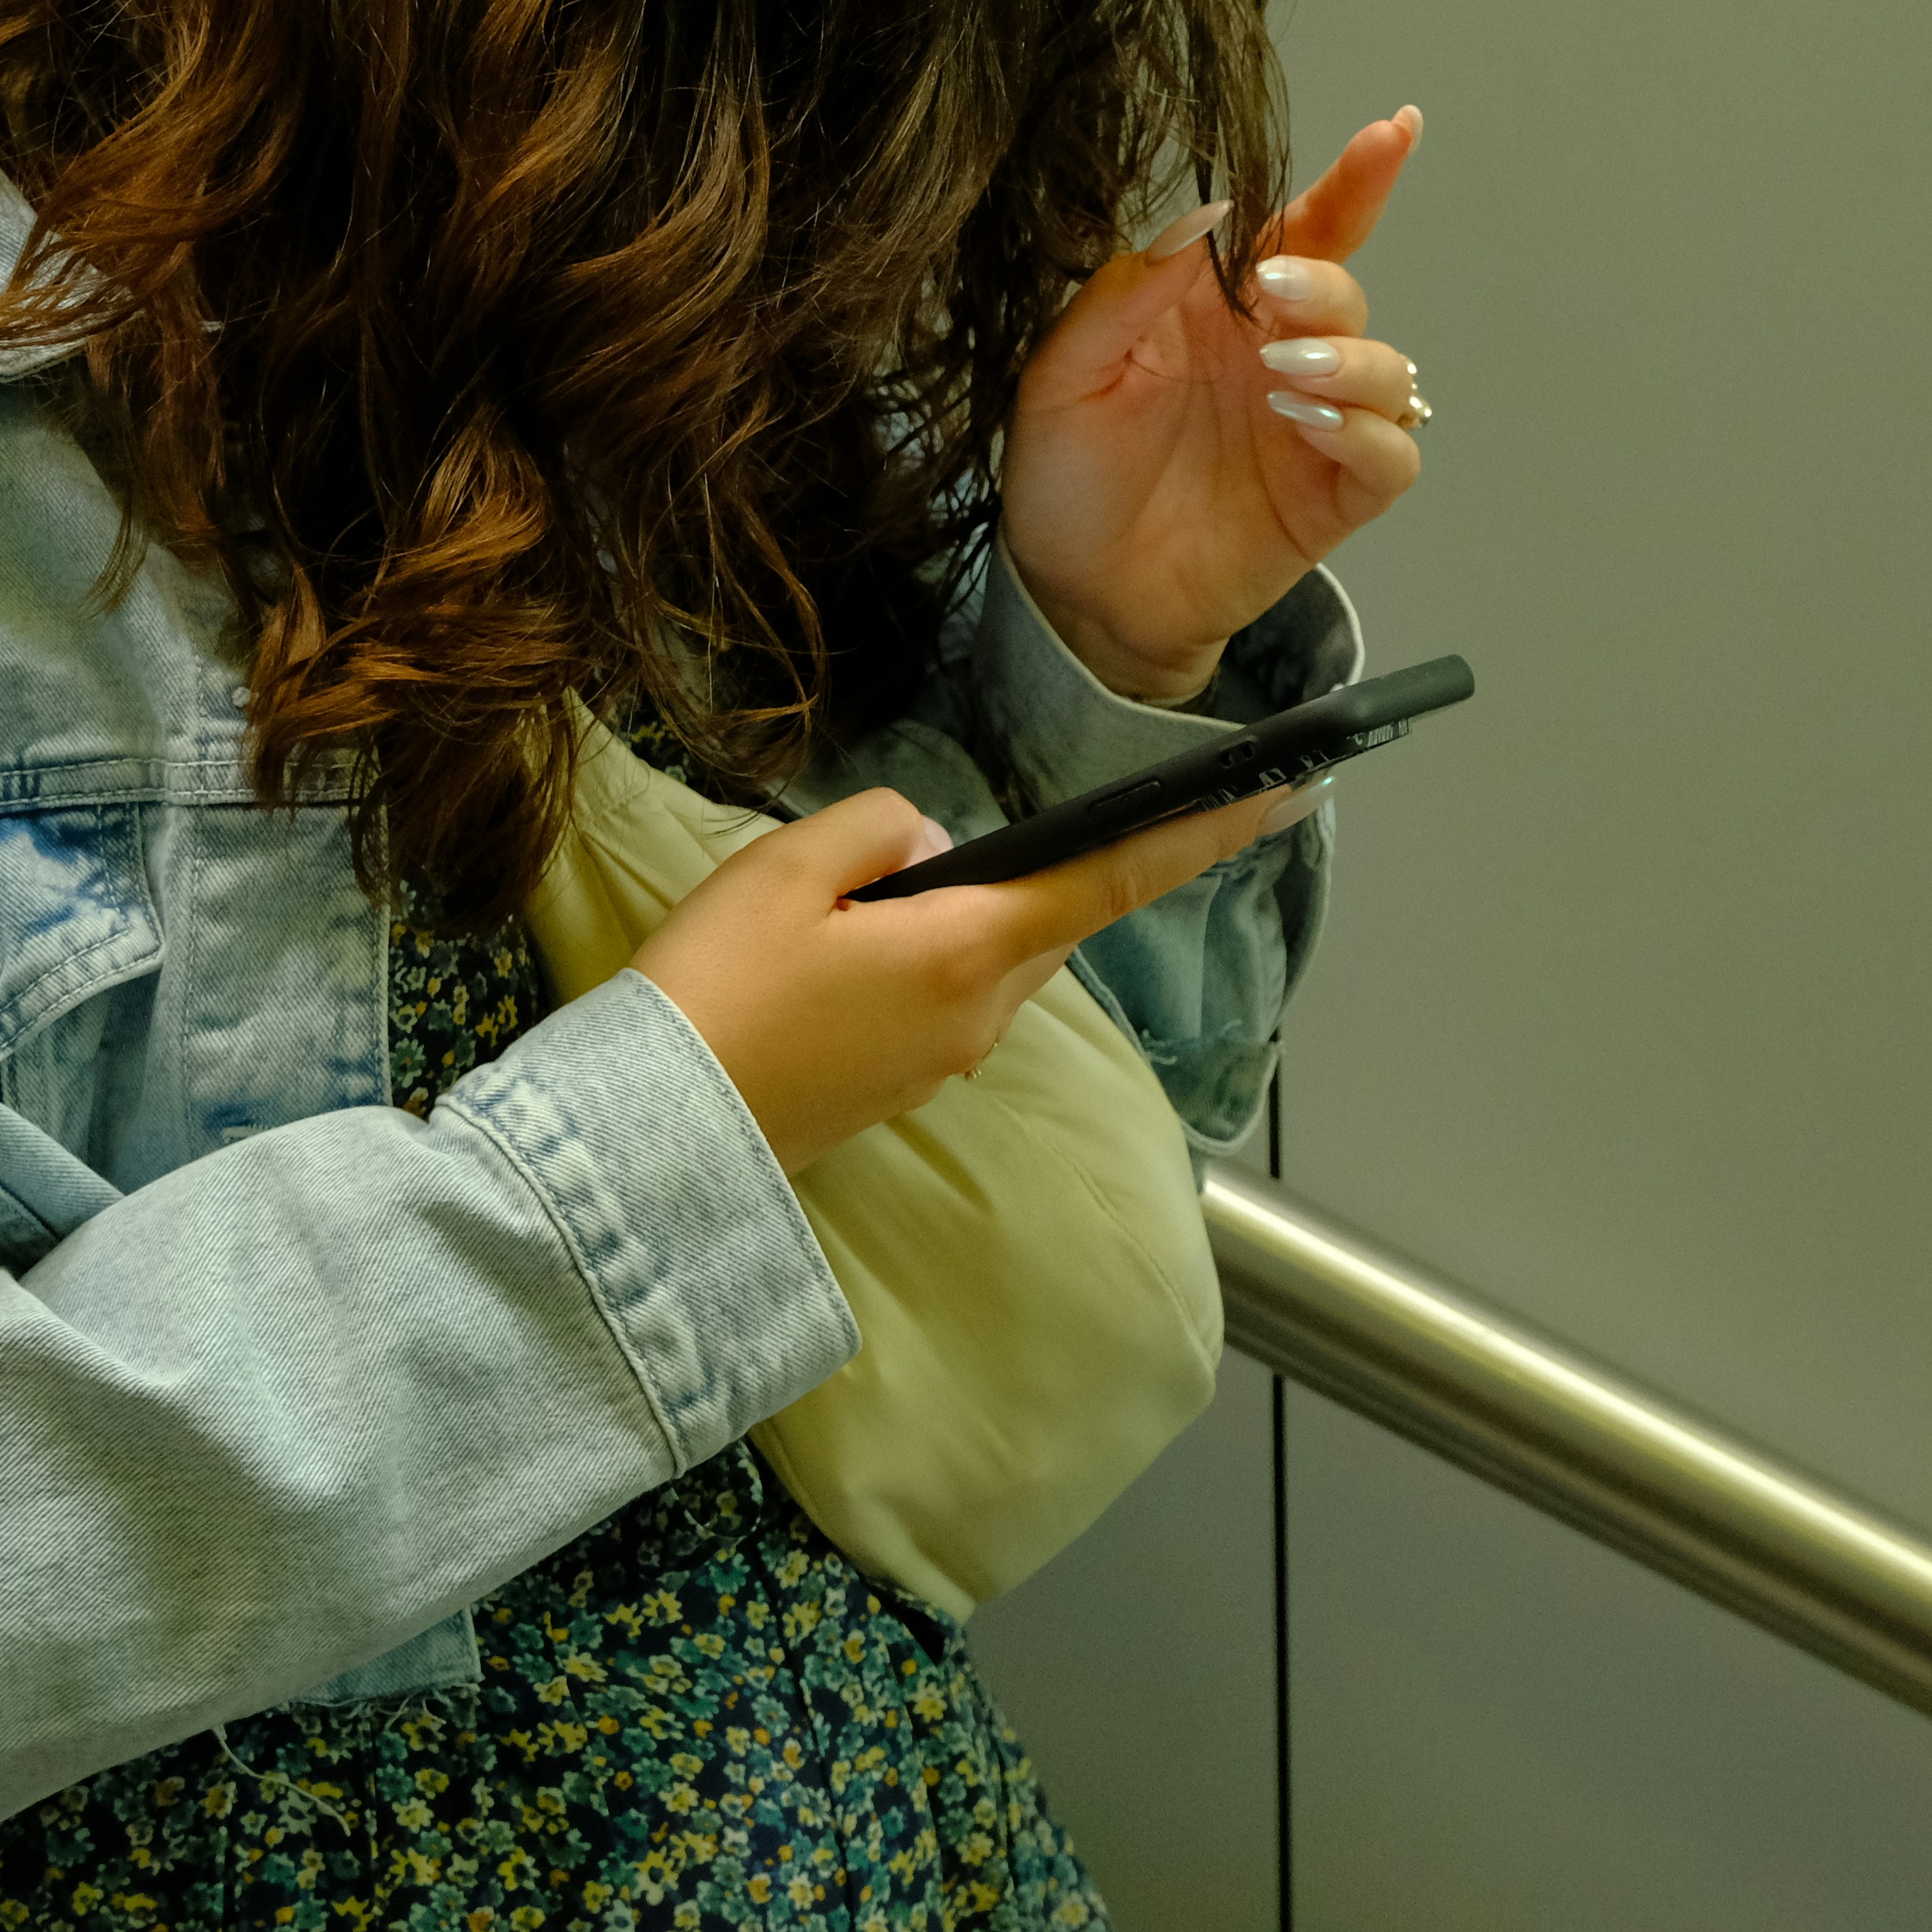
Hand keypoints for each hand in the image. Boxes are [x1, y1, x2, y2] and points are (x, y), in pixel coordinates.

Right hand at [628, 781, 1325, 1174]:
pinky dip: (927, 959)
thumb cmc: (713, 992)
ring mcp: (939, 1063)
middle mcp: (978, 1017)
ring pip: (990, 960)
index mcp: (968, 953)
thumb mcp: (784, 869)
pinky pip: (943, 1000)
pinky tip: (847, 947)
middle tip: (998, 829)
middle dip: (1044, 870)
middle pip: (1046, 920)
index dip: (1199, 836)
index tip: (1280, 796)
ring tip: (867, 889)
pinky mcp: (898, 1089)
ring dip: (969, 917)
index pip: (1110, 881)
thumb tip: (934, 844)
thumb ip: (879, 828)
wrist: (652, 1135)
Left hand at [1000, 107, 1431, 702]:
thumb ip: (1123, 294)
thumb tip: (1201, 215)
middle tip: (1274, 298)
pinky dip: (1368, 433)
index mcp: (1215, 313)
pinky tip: (1308, 427)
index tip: (1394, 132)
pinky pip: (1392, 454)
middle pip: (1345, 291)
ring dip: (1349, 357)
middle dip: (1325, 284)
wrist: (1073, 596)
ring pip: (1386, 369)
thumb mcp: (1062, 375)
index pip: (1298, 232)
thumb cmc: (1066, 479)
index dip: (1352, 182)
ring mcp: (1312, 430)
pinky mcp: (1331, 498)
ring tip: (1286, 373)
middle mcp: (1275, 358)